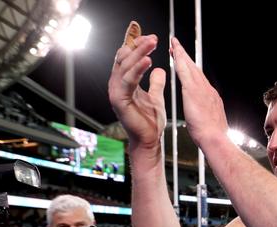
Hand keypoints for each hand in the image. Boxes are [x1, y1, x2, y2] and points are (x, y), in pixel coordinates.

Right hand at [108, 34, 165, 149]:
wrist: (150, 139)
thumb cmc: (150, 120)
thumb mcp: (156, 96)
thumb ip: (156, 83)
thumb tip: (160, 69)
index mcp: (125, 82)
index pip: (128, 58)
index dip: (137, 45)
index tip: (151, 36)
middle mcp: (117, 84)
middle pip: (125, 58)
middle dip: (138, 45)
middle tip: (153, 37)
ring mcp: (116, 92)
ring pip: (126, 66)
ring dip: (139, 53)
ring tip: (153, 43)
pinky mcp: (119, 100)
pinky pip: (128, 81)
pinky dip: (138, 69)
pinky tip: (149, 61)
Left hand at [170, 37, 228, 146]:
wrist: (215, 138)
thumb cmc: (212, 136)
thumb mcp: (210, 122)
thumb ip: (206, 114)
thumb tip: (205, 115)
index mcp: (211, 97)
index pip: (199, 79)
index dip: (191, 69)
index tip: (185, 62)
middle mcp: (208, 89)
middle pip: (195, 69)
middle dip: (186, 57)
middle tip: (178, 46)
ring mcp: (202, 89)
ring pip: (190, 67)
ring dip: (182, 55)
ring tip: (175, 45)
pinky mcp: (193, 91)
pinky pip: (185, 72)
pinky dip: (180, 62)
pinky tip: (175, 54)